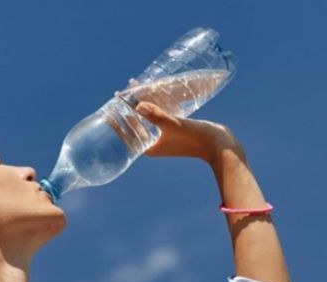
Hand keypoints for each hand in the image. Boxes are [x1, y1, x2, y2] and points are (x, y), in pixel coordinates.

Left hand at [121, 95, 241, 161]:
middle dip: (127, 109)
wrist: (219, 145)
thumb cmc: (196, 138)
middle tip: (118, 93)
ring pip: (147, 118)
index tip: (107, 107)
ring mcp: (164, 137)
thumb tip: (138, 105)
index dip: (117, 120)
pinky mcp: (174, 130)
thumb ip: (156, 115)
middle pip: (135, 124)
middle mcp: (154, 144)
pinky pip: (158, 116)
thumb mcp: (174, 125)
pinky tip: (152, 94)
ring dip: (140, 103)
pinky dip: (153, 105)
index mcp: (150, 148)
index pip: (127, 133)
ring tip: (133, 88)